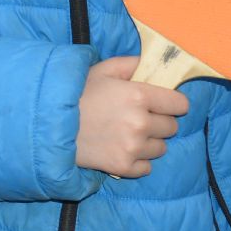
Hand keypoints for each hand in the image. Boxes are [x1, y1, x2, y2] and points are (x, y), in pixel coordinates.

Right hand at [75, 55, 188, 178]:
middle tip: (139, 118)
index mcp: (139, 95)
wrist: (51, 125)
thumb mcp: (102, 70)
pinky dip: (138, 160)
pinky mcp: (123, 167)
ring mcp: (133, 147)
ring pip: (161, 148)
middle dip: (159, 121)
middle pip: (171, 127)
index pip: (180, 104)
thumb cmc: (77, 93)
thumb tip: (151, 63)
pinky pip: (147, 167)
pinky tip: (121, 149)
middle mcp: (140, 122)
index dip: (173, 103)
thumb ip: (130, 64)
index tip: (165, 104)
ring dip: (149, 141)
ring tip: (128, 134)